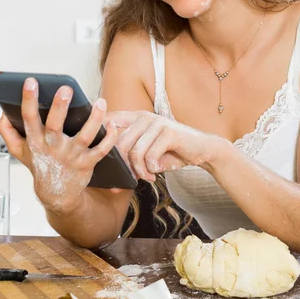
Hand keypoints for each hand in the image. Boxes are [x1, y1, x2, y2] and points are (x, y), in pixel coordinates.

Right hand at [0, 77, 118, 213]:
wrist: (57, 193)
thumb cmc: (40, 164)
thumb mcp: (19, 151)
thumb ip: (8, 132)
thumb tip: (3, 112)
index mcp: (35, 141)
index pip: (29, 118)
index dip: (28, 99)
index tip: (31, 81)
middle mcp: (53, 147)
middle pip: (55, 125)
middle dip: (59, 107)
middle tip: (66, 89)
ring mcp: (71, 156)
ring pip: (84, 136)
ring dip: (94, 119)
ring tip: (101, 102)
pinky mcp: (87, 163)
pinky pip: (102, 150)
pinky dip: (109, 138)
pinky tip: (113, 124)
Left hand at [106, 110, 226, 182]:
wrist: (202, 150)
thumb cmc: (173, 152)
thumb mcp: (149, 153)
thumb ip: (131, 159)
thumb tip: (112, 181)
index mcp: (137, 118)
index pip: (111, 119)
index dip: (100, 132)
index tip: (97, 150)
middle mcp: (144, 117)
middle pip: (120, 143)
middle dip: (124, 166)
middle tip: (131, 178)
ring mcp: (157, 123)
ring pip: (135, 152)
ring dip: (139, 171)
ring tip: (146, 177)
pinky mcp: (168, 132)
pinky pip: (150, 156)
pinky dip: (151, 169)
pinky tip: (155, 172)